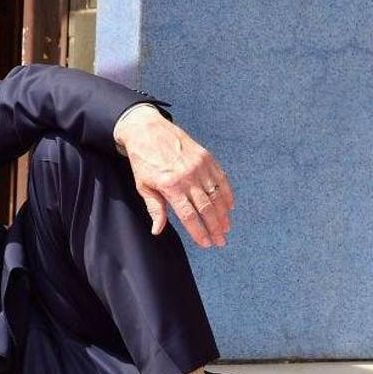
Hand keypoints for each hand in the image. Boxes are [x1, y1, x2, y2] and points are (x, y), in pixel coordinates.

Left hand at [114, 105, 234, 247]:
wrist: (147, 129)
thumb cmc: (143, 160)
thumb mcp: (143, 186)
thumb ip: (154, 208)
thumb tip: (158, 231)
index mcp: (170, 186)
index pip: (189, 215)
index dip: (199, 232)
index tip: (206, 243)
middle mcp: (187, 176)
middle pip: (206, 208)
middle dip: (215, 227)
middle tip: (221, 241)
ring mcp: (199, 165)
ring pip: (216, 195)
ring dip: (223, 214)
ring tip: (226, 228)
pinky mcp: (206, 157)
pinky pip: (221, 178)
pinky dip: (227, 194)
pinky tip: (229, 207)